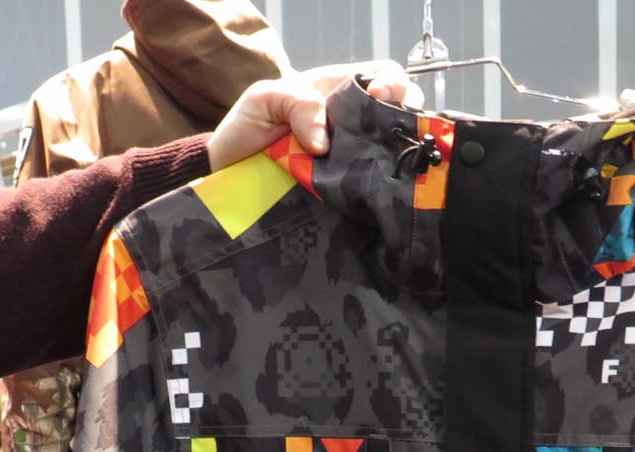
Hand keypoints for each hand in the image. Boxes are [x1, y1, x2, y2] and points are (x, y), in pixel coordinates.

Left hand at [208, 62, 422, 171]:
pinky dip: (381, 188)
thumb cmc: (246, 130)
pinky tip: (377, 189)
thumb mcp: (264, 99)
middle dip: (407, 118)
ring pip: (394, 153)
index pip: (384, 76)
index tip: (379, 97)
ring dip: (397, 154)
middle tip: (392, 132)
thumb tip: (324, 142)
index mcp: (338, 93)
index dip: (393, 83)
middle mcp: (352, 125)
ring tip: (388, 162)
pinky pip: (373, 189)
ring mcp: (352, 160)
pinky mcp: (346, 192)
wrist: (228, 176)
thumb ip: (296, 102)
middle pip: (401, 113)